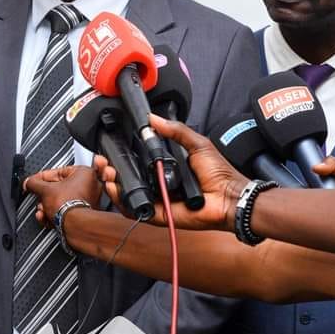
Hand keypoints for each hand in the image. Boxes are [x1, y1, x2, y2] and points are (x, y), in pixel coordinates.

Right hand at [24, 166, 101, 226]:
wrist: (75, 226)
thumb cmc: (68, 205)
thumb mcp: (45, 190)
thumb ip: (34, 183)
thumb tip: (28, 182)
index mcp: (85, 173)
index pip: (58, 172)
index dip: (42, 177)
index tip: (34, 181)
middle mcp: (90, 186)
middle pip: (60, 188)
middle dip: (45, 195)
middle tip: (37, 196)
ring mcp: (89, 201)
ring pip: (62, 200)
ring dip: (47, 206)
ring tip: (41, 210)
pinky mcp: (85, 214)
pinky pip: (67, 210)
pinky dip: (55, 213)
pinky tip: (46, 217)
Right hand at [95, 114, 248, 230]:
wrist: (230, 196)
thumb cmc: (219, 173)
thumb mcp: (196, 143)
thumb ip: (175, 131)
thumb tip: (154, 118)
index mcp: (165, 168)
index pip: (136, 164)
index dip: (120, 158)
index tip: (109, 151)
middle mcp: (158, 184)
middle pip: (126, 180)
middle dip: (110, 171)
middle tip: (103, 163)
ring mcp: (157, 200)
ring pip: (127, 196)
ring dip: (113, 186)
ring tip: (109, 174)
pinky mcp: (160, 215)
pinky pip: (137, 211)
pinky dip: (124, 203)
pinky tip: (118, 191)